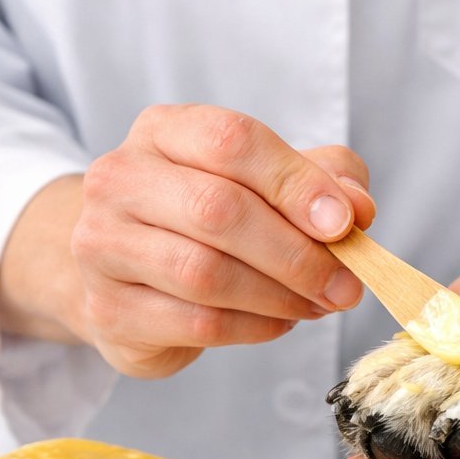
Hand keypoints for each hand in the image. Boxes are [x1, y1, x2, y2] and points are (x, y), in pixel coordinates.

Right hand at [57, 104, 374, 377]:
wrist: (133, 274)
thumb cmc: (213, 216)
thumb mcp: (273, 180)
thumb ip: (325, 180)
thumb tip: (357, 209)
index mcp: (164, 131)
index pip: (231, 141)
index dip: (296, 183)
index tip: (346, 223)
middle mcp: (120, 178)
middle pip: (218, 210)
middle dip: (297, 253)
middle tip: (346, 284)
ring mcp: (102, 244)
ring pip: (205, 273)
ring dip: (280, 295)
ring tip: (318, 303)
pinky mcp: (108, 309)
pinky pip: (196, 323)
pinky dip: (254, 327)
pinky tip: (280, 320)